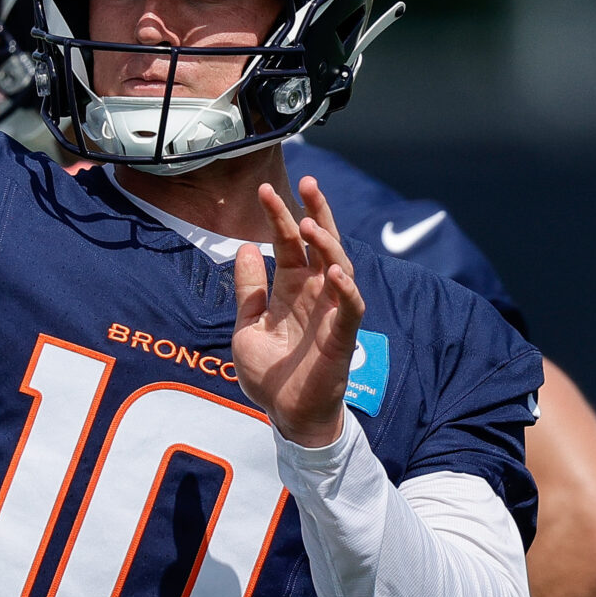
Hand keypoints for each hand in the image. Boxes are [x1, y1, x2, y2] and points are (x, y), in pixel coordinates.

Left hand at [232, 177, 364, 447]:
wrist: (285, 415)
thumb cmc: (271, 373)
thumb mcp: (248, 325)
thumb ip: (249, 290)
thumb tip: (244, 248)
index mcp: (292, 287)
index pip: (289, 242)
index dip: (280, 215)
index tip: (265, 190)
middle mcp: (314, 293)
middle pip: (321, 243)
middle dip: (315, 212)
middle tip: (308, 182)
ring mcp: (330, 312)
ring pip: (339, 267)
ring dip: (327, 244)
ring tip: (309, 225)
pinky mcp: (342, 337)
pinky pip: (350, 308)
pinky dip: (346, 289)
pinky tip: (333, 272)